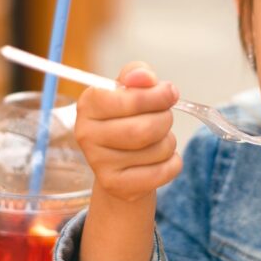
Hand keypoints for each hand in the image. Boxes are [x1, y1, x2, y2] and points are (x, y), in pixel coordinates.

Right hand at [74, 62, 181, 201]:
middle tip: (165, 118)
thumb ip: (138, 74)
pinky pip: (163, 172)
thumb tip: (144, 77)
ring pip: (157, 149)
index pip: (130, 99)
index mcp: (88, 105)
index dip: (157, 96)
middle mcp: (86, 135)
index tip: (169, 94)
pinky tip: (161, 159)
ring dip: (169, 142)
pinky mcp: (116, 186)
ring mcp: (99, 164)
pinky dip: (173, 163)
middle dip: (165, 120)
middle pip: (145, 128)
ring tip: (158, 140)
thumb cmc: (126, 119)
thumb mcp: (129, 90)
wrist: (119, 163)